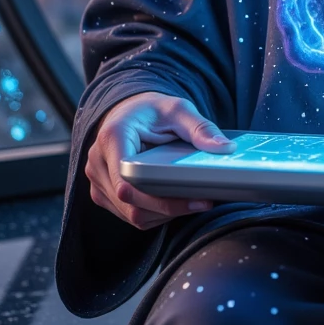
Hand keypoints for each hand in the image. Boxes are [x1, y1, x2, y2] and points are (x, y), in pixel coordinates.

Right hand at [85, 92, 234, 230]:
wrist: (129, 112)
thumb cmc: (150, 110)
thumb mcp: (178, 109)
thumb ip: (201, 128)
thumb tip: (225, 148)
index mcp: (112, 138)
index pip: (128, 180)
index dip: (160, 197)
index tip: (194, 197)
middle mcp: (98, 162)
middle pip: (132, 203)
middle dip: (170, 208)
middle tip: (203, 201)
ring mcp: (98, 181)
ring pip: (131, 214)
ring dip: (164, 214)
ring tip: (193, 201)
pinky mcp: (104, 194)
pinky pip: (130, 214)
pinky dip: (154, 214)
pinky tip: (175, 202)